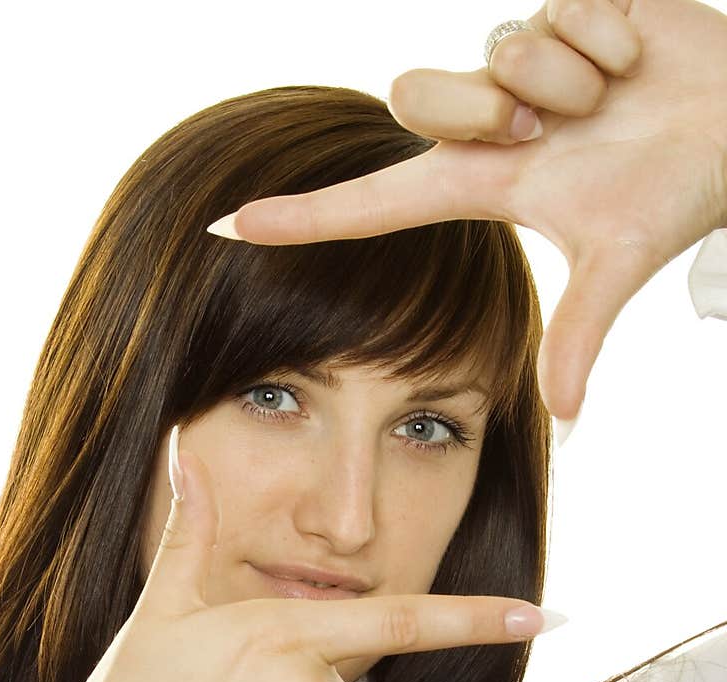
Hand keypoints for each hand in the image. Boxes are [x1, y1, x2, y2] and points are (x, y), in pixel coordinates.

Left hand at [210, 0, 726, 422]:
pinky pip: (562, 7)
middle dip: (494, 113)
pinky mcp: (558, 1)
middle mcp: (487, 120)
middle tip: (557, 132)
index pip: (374, 203)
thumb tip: (567, 419)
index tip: (228, 227)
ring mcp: (518, 59)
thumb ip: (581, 332)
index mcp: (484, 182)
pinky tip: (633, 59)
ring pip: (499, 50)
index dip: (304, 219)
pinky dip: (612, 37)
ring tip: (610, 97)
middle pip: (417, 98)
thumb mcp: (620, 261)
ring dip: (571, 80)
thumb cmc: (674, 192)